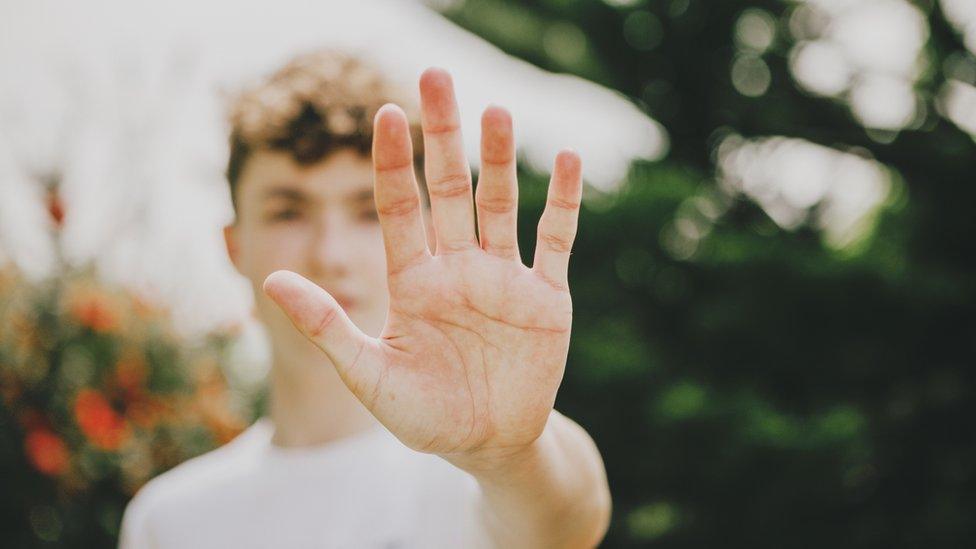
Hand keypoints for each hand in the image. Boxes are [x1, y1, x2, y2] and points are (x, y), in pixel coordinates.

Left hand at [264, 68, 582, 466]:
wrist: (487, 446)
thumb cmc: (424, 416)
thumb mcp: (368, 375)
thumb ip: (326, 325)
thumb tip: (270, 277)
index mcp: (413, 281)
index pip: (399, 205)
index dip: (391, 160)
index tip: (385, 112)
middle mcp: (457, 267)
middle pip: (448, 188)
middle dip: (442, 134)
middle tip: (435, 76)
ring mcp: (503, 278)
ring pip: (500, 204)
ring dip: (498, 159)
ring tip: (495, 110)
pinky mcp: (546, 297)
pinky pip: (555, 240)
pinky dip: (563, 202)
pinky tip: (566, 160)